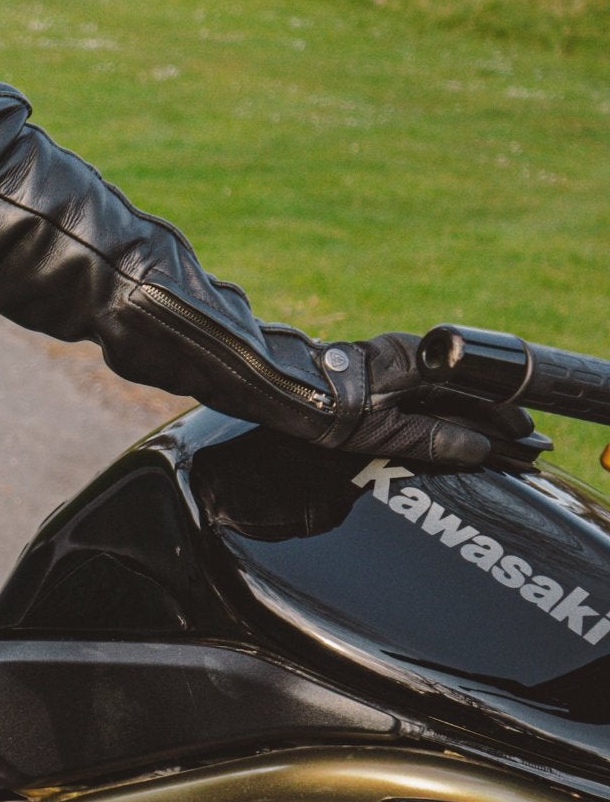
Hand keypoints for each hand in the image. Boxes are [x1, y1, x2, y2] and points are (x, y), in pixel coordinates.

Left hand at [308, 330, 535, 469]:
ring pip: (440, 388)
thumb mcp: (386, 432)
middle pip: (460, 386)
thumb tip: (478, 448)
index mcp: (416, 362)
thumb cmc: (328, 409)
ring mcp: (389, 359)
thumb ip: (434, 440)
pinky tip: (442, 427)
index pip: (474, 388)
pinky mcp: (374, 369)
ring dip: (463, 412)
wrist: (279, 388)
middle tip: (513, 438)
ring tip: (485, 437)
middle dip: (487, 414)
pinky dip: (437, 408)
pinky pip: (418, 389)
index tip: (522, 431)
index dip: (501, 413)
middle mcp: (406, 353)